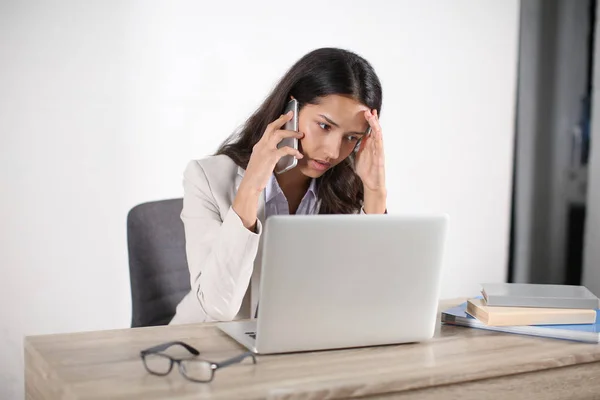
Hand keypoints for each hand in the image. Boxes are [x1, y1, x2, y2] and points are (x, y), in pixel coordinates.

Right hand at [233, 111, 303, 228]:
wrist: (250, 185)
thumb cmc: (255, 176)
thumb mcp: (259, 162)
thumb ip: (266, 155)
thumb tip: (277, 154)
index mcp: (258, 146)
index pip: (268, 130)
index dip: (276, 122)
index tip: (284, 117)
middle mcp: (261, 145)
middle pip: (272, 127)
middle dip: (283, 119)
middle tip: (292, 114)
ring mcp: (265, 150)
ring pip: (279, 134)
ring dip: (291, 132)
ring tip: (300, 134)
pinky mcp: (270, 157)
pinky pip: (284, 149)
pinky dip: (293, 150)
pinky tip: (298, 155)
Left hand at [355, 109, 386, 213]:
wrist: (370, 183)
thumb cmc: (366, 169)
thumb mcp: (359, 154)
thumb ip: (358, 145)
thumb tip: (354, 135)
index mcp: (370, 145)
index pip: (370, 130)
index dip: (369, 121)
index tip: (366, 111)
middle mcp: (375, 147)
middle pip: (375, 130)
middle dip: (373, 120)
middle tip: (369, 111)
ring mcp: (379, 152)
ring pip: (378, 136)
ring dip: (376, 126)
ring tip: (373, 118)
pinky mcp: (380, 159)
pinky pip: (380, 148)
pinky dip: (379, 139)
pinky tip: (377, 133)